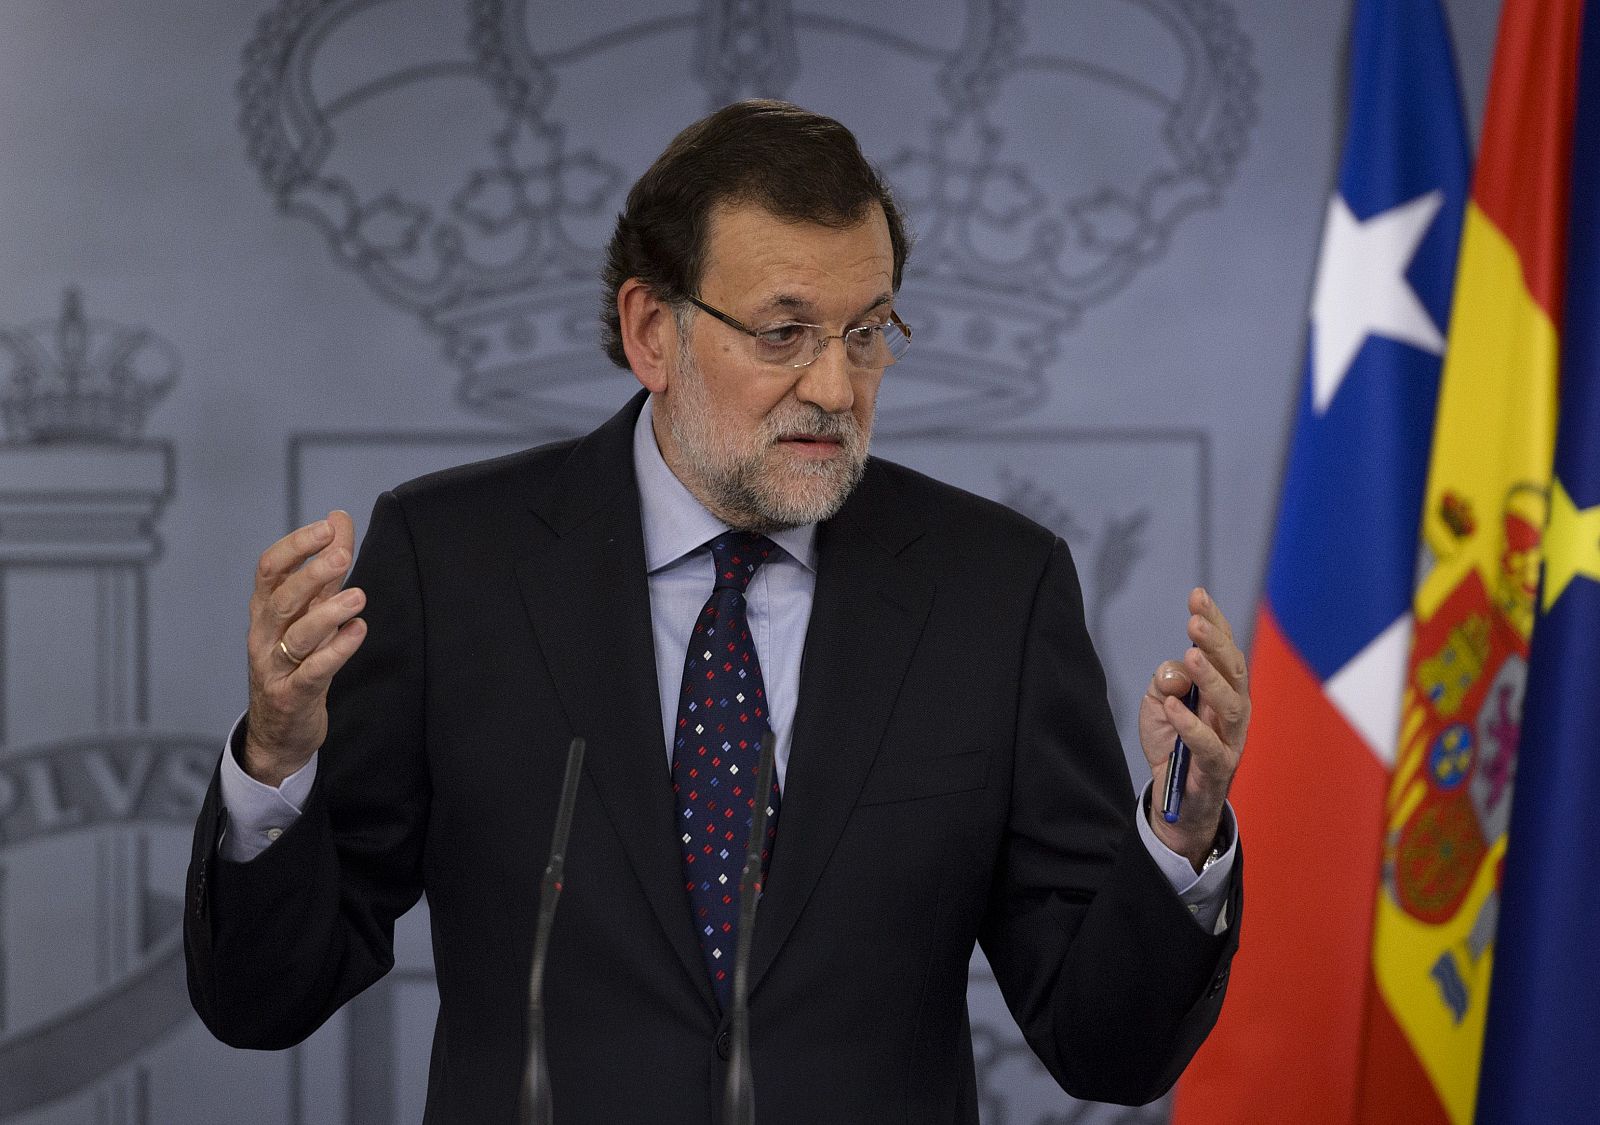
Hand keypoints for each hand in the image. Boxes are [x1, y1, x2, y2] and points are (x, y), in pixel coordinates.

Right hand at [243, 511, 366, 784]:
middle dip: (311, 574)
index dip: (296, 545)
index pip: (269, 569)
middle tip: (343, 555)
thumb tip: (339, 517)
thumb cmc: (296, 660)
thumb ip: (326, 568)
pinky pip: (312, 673)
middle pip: (281, 599)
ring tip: (357, 597)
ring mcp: (275, 667)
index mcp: (265, 610)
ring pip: (296, 636)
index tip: (328, 526)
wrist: (277, 731)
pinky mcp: (292, 696)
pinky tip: (358, 632)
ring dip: (327, 614)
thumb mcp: (309, 611)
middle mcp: (265, 635)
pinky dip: (336, 652)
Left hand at [1137, 587, 1248, 869]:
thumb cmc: (1172, 744)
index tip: (1196, 594)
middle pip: (1234, 669)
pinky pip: (1210, 745)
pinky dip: (1191, 725)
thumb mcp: (1159, 704)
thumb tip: (1176, 668)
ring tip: (1189, 654)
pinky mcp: (1219, 768)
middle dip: (1216, 642)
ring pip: (1231, 704)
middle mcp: (1235, 710)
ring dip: (1210, 678)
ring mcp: (1232, 739)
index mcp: (1223, 688)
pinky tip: (1173, 706)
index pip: (1223, 648)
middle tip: (1194, 622)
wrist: (1175, 801)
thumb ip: (1165, 682)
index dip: (1213, 621)